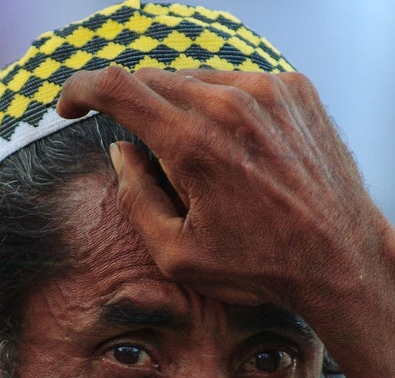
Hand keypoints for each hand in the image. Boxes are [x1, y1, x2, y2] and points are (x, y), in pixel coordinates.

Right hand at [57, 67, 379, 309]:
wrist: (339, 257)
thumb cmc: (258, 265)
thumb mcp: (178, 255)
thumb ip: (136, 199)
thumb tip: (120, 151)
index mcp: (193, 144)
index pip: (116, 86)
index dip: (79, 90)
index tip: (68, 106)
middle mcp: (230, 103)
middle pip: (154, 81)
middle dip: (136, 112)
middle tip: (152, 159)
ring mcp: (267, 90)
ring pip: (196, 80)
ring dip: (181, 112)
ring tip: (204, 165)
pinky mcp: (294, 91)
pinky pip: (237, 85)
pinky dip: (221, 109)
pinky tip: (237, 151)